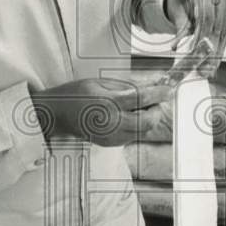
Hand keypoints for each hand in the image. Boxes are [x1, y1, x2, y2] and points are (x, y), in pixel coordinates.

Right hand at [29, 77, 173, 145]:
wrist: (57, 115)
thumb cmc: (76, 94)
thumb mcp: (100, 82)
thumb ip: (126, 86)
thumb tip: (150, 85)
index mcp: (109, 103)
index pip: (142, 99)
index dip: (159, 93)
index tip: (168, 89)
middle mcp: (112, 122)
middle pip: (147, 121)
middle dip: (156, 110)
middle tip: (156, 100)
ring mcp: (111, 136)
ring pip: (143, 130)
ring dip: (148, 119)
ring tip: (141, 107)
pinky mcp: (110, 143)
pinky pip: (133, 136)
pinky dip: (137, 126)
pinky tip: (128, 117)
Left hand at [165, 0, 225, 78]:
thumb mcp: (178, 8)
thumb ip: (180, 26)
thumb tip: (175, 48)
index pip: (205, 17)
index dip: (200, 37)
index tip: (194, 53)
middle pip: (217, 27)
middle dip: (210, 50)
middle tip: (203, 68)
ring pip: (225, 33)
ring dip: (217, 53)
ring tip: (209, 70)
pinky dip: (220, 48)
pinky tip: (215, 62)